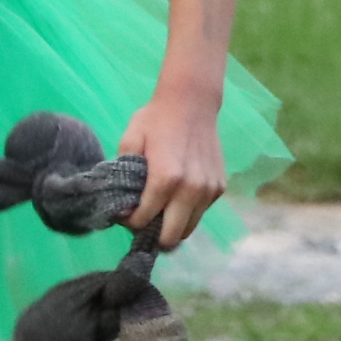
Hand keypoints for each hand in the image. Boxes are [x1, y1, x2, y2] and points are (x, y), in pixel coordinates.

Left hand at [119, 92, 229, 247]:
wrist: (192, 103)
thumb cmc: (156, 120)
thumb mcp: (130, 141)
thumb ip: (122, 175)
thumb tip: (121, 205)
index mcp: (166, 178)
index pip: (143, 220)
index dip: (128, 221)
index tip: (124, 212)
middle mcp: (192, 189)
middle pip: (170, 236)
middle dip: (152, 234)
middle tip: (142, 220)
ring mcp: (209, 190)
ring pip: (188, 229)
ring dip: (171, 225)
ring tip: (159, 211)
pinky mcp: (219, 187)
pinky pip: (200, 213)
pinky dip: (186, 212)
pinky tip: (177, 195)